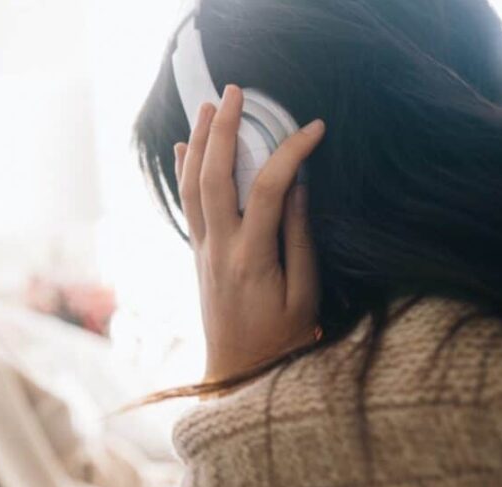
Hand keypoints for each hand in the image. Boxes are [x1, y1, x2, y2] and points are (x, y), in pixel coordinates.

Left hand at [176, 85, 324, 383]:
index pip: (267, 189)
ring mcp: (202, 253)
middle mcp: (218, 250)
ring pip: (192, 188)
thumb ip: (299, 239)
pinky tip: (186, 149)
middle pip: (213, 178)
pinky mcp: (198, 257)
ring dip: (198, 144)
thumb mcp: (305, 295)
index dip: (290, 152)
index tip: (315, 127)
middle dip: (223, 131)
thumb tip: (296, 187)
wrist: (237, 379)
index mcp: (251, 259)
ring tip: (208, 107)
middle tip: (235, 93)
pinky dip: (186, 174)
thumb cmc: (282, 343)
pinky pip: (187, 207)